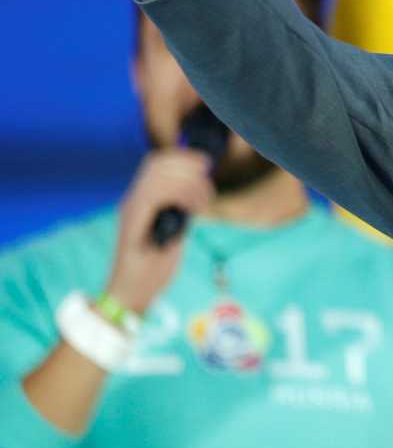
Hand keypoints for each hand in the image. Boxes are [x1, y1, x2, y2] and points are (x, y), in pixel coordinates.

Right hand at [104, 149, 215, 313]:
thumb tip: (200, 188)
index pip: (157, 163)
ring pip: (160, 176)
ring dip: (189, 184)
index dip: (182, 157)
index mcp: (141, 198)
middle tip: (206, 183)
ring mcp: (131, 209)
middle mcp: (132, 199)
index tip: (205, 163)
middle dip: (188, 167)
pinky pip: (156, 195)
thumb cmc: (154, 263)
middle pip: (158, 164)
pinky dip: (181, 196)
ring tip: (201, 203)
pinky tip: (192, 210)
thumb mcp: (174, 228)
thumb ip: (181, 208)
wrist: (134, 291)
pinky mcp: (133, 222)